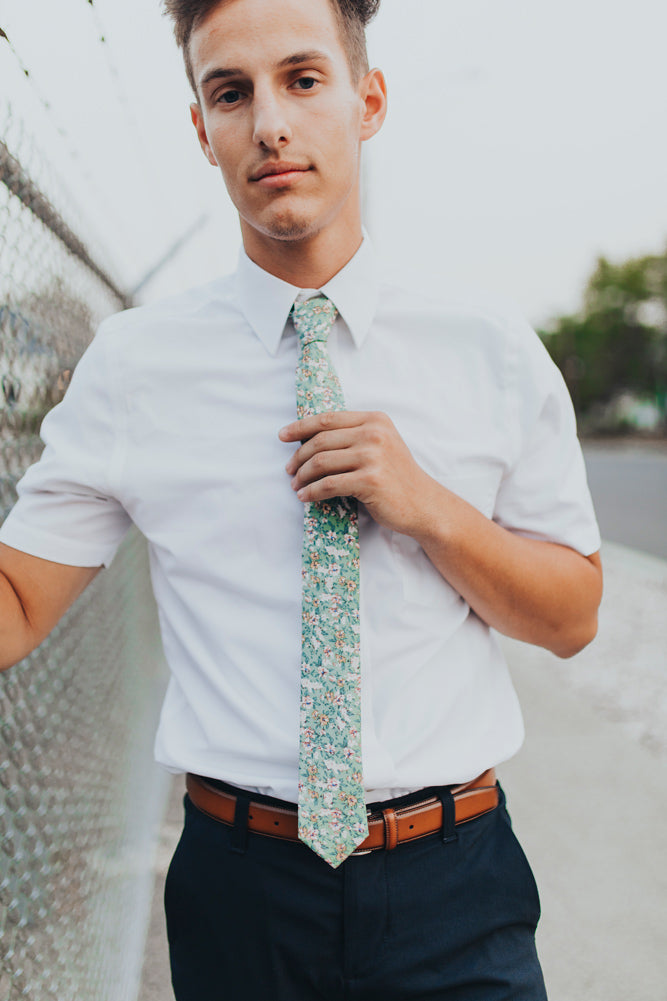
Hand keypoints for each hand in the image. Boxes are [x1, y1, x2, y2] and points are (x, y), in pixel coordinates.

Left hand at [279, 411, 436, 535]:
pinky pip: (329, 484)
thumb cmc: (397, 478)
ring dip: (302, 476)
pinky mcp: (369, 481)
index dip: (300, 426)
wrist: (423, 504)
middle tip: (289, 470)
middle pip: (320, 441)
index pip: (328, 419)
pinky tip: (305, 497)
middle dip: (299, 457)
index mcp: (375, 420)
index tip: (282, 436)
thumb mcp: (381, 446)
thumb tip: (310, 439)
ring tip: (296, 485)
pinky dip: (312, 492)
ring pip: (321, 462)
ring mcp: (373, 456)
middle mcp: (374, 434)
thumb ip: (354, 436)